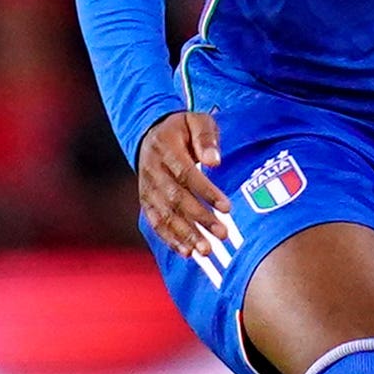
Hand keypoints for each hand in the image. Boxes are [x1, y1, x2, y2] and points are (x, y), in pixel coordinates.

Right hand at [139, 110, 235, 261]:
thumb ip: (206, 138)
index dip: (206, 192)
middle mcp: (152, 171)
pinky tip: (187, 252)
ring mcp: (146, 188)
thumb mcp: (197, 121)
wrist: (152, 134)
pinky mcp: (146, 201)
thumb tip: (214, 161)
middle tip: (223, 234)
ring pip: (164, 215)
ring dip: (186, 235)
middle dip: (200, 219)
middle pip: (175, 199)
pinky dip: (170, 239)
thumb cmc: (183, 129)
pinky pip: (155, 223)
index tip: (227, 207)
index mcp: (165, 149)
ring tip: (206, 250)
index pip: (186, 174)